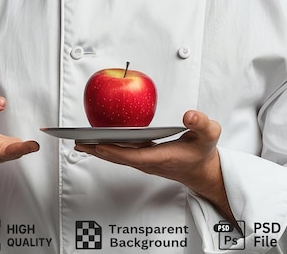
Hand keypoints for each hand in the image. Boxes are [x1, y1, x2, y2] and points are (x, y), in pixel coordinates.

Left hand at [76, 110, 234, 221]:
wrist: (203, 171)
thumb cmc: (203, 152)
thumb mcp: (209, 134)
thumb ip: (201, 123)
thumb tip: (189, 115)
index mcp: (162, 158)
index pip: (134, 156)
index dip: (115, 151)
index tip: (99, 144)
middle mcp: (149, 162)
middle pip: (118, 158)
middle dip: (97, 150)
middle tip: (76, 142)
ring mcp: (145, 161)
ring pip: (117, 156)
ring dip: (97, 149)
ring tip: (79, 141)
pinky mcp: (143, 158)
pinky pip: (121, 153)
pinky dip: (107, 147)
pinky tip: (97, 141)